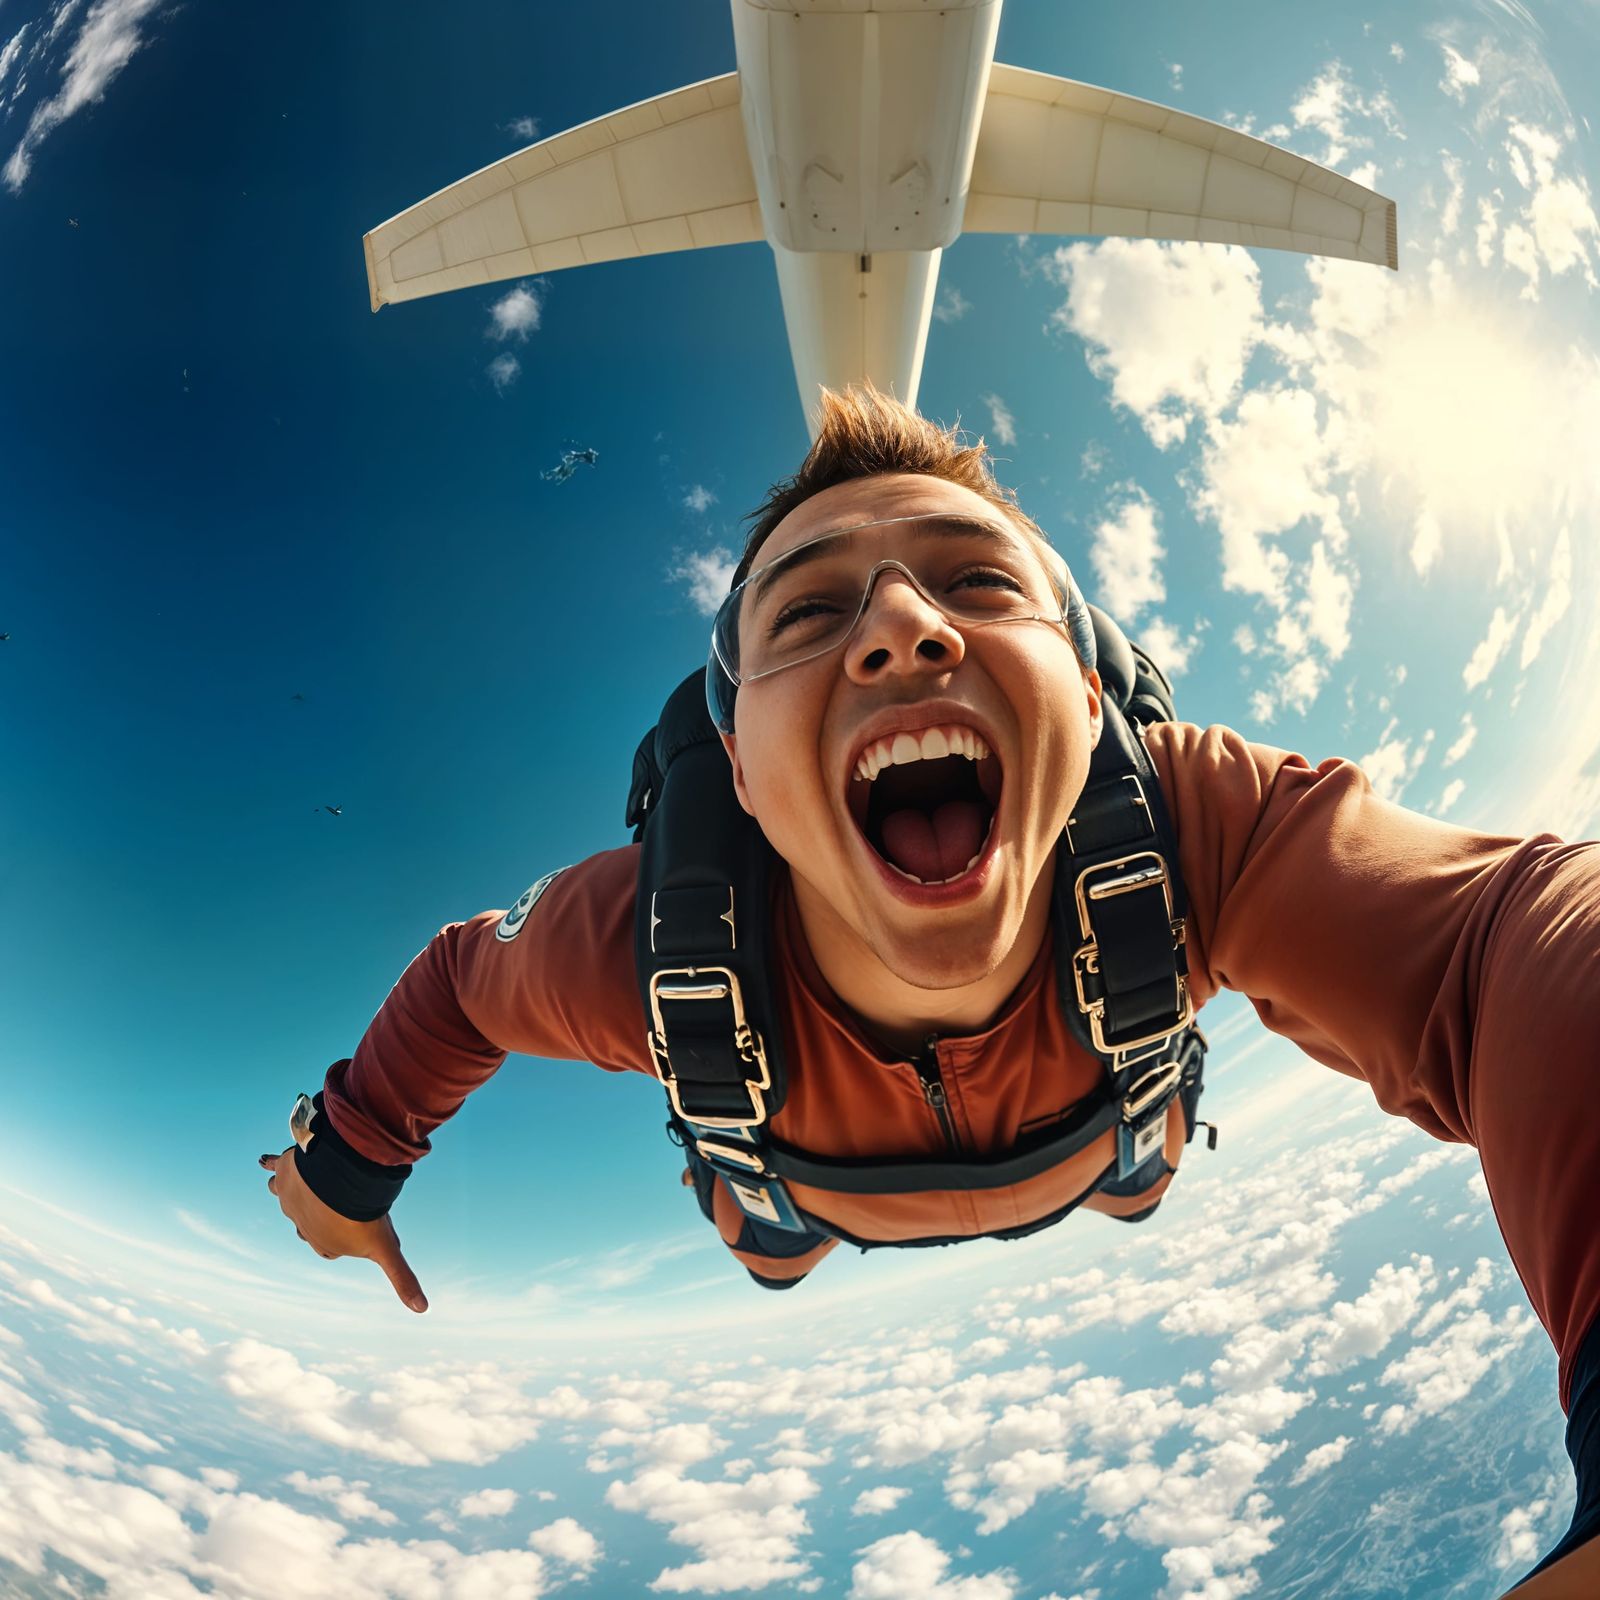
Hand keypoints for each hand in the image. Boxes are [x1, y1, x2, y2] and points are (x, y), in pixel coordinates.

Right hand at [258, 1149, 427, 1312]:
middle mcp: (303, 1223)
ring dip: (294, 1193)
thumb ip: (402, 1277)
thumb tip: (423, 1310)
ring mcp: (291, 1199)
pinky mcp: (285, 1176)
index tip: (350, 1230)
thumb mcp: (385, 1247)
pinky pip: (273, 1171)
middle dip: (317, 1217)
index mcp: (325, 1243)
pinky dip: (270, 1165)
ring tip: (296, 1183)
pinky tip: (264, 1161)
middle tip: (333, 1202)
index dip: (338, 1239)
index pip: (329, 1246)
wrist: (339, 1183)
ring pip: (288, 1199)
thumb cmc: (362, 1216)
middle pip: (308, 1223)